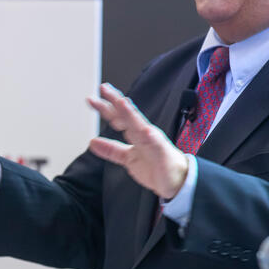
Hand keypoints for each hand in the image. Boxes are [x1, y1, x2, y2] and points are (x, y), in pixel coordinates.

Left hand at [86, 83, 188, 198]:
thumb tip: (92, 142)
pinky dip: (151, 136)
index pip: (118, 117)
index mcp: (135, 133)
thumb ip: (111, 149)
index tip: (92, 99)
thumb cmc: (156, 166)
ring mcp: (153, 140)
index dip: (105, 108)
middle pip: (127, 114)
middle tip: (103, 88)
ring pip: (140, 124)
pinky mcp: (162, 151)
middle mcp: (143, 132)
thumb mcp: (127, 158)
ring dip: (131, 113)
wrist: (176, 179)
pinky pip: (156, 143)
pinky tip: (146, 130)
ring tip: (122, 102)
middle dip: (115, 101)